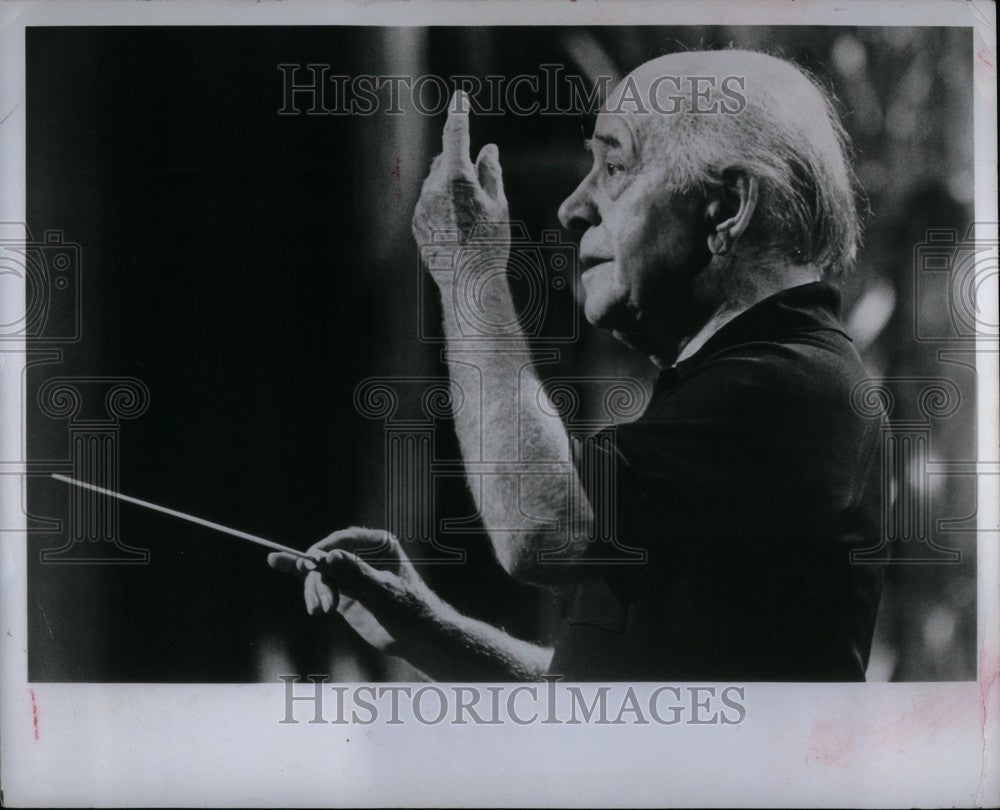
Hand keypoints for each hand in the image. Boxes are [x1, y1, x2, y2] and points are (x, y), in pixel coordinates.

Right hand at [267, 528, 442, 654]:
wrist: (418, 638)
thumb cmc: (411, 609)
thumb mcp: (383, 591)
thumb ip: (355, 574)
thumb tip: (328, 557)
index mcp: (379, 544)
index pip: (345, 539)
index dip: (325, 549)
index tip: (311, 561)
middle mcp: (362, 555)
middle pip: (328, 558)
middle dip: (319, 578)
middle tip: (322, 600)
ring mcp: (350, 574)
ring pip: (320, 574)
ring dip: (315, 591)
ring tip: (321, 610)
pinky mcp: (342, 593)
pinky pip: (318, 583)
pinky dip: (301, 579)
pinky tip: (277, 562)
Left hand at [411, 91, 509, 285]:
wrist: (468, 282)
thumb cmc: (491, 243)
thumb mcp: (498, 205)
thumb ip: (490, 172)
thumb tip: (487, 148)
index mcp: (458, 178)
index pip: (457, 134)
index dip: (459, 113)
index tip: (460, 97)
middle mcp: (434, 188)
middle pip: (445, 161)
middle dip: (459, 164)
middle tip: (478, 188)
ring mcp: (422, 205)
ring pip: (435, 182)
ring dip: (450, 187)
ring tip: (470, 217)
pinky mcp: (417, 222)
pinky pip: (428, 203)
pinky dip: (442, 206)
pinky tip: (458, 230)